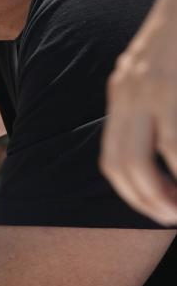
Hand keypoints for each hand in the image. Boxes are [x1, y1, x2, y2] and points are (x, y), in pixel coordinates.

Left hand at [102, 0, 176, 224]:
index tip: (156, 209)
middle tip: (170, 219)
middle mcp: (131, 90)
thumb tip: (164, 144)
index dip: (132, 191)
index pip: (115, 156)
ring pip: (161, 157)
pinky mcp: (173, 84)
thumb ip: (155, 100)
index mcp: (124, 88)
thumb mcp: (161, 65)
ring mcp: (157, 86)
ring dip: (172, 190)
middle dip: (146, 200)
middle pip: (124, 166)